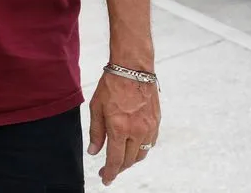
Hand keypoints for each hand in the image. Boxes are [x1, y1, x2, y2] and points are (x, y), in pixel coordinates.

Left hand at [87, 71, 160, 185]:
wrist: (133, 70)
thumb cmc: (111, 86)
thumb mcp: (96, 108)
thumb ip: (96, 132)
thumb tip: (94, 152)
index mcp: (119, 128)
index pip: (116, 159)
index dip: (110, 172)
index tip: (105, 179)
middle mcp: (137, 131)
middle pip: (129, 160)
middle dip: (119, 168)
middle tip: (109, 170)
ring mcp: (149, 127)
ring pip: (142, 154)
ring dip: (131, 161)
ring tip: (120, 161)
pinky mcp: (156, 122)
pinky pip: (150, 143)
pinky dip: (141, 149)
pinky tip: (132, 147)